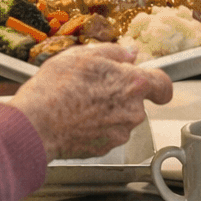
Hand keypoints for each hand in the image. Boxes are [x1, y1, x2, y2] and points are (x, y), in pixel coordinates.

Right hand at [6, 43, 173, 160]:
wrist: (36, 124)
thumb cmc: (56, 88)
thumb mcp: (83, 55)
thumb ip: (114, 52)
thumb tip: (130, 53)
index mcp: (133, 83)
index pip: (164, 86)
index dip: (157, 84)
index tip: (151, 84)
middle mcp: (133, 111)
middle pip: (136, 101)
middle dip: (120, 95)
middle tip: (93, 87)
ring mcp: (120, 132)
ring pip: (121, 118)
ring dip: (107, 111)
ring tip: (79, 102)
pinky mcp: (105, 148)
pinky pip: (107, 133)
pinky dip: (96, 127)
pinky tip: (76, 118)